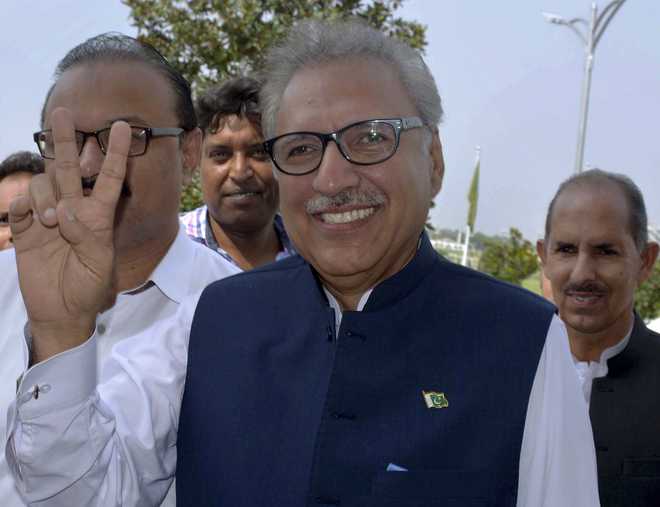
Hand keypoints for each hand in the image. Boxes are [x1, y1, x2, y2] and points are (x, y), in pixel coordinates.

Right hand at [9, 108, 130, 361]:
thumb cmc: (88, 288)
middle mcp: (74, 209)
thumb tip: (65, 209)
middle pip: (69, 168)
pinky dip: (26, 206)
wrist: (60, 310)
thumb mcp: (98, 263)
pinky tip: (32, 222)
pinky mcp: (26, 227)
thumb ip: (87, 234)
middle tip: (63, 113)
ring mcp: (48, 216)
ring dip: (45, 195)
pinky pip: (22, 203)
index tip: (124, 126)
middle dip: (67, 141)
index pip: (108, 178)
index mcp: (99, 217)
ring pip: (43, 183)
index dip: (115, 153)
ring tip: (52, 222)